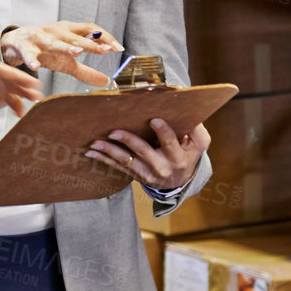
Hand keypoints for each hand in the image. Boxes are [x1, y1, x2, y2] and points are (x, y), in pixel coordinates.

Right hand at [0, 22, 123, 86]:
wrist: (14, 42)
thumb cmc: (44, 50)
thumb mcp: (66, 60)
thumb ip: (85, 71)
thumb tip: (106, 81)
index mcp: (68, 31)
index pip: (90, 30)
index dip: (104, 37)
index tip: (118, 48)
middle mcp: (55, 31)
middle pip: (75, 37)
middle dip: (91, 44)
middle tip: (105, 50)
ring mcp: (39, 38)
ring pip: (54, 43)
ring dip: (65, 47)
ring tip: (77, 52)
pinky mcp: (23, 46)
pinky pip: (28, 53)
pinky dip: (31, 60)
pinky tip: (35, 68)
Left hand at [0, 60, 40, 121]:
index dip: (3, 70)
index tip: (17, 76)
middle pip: (0, 74)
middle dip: (18, 80)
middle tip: (36, 88)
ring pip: (5, 85)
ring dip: (21, 91)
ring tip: (36, 99)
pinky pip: (2, 99)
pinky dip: (13, 104)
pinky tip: (22, 113)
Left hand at [85, 119, 209, 190]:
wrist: (180, 181)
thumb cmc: (188, 154)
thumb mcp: (199, 144)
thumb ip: (195, 129)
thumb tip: (186, 109)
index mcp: (178, 156)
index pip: (170, 143)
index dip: (163, 132)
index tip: (154, 120)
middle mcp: (161, 166)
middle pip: (143, 152)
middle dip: (128, 141)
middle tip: (113, 132)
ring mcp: (146, 173)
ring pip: (126, 162)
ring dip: (109, 152)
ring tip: (94, 143)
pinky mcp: (135, 175)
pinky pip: (118, 167)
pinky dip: (103, 159)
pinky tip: (90, 152)